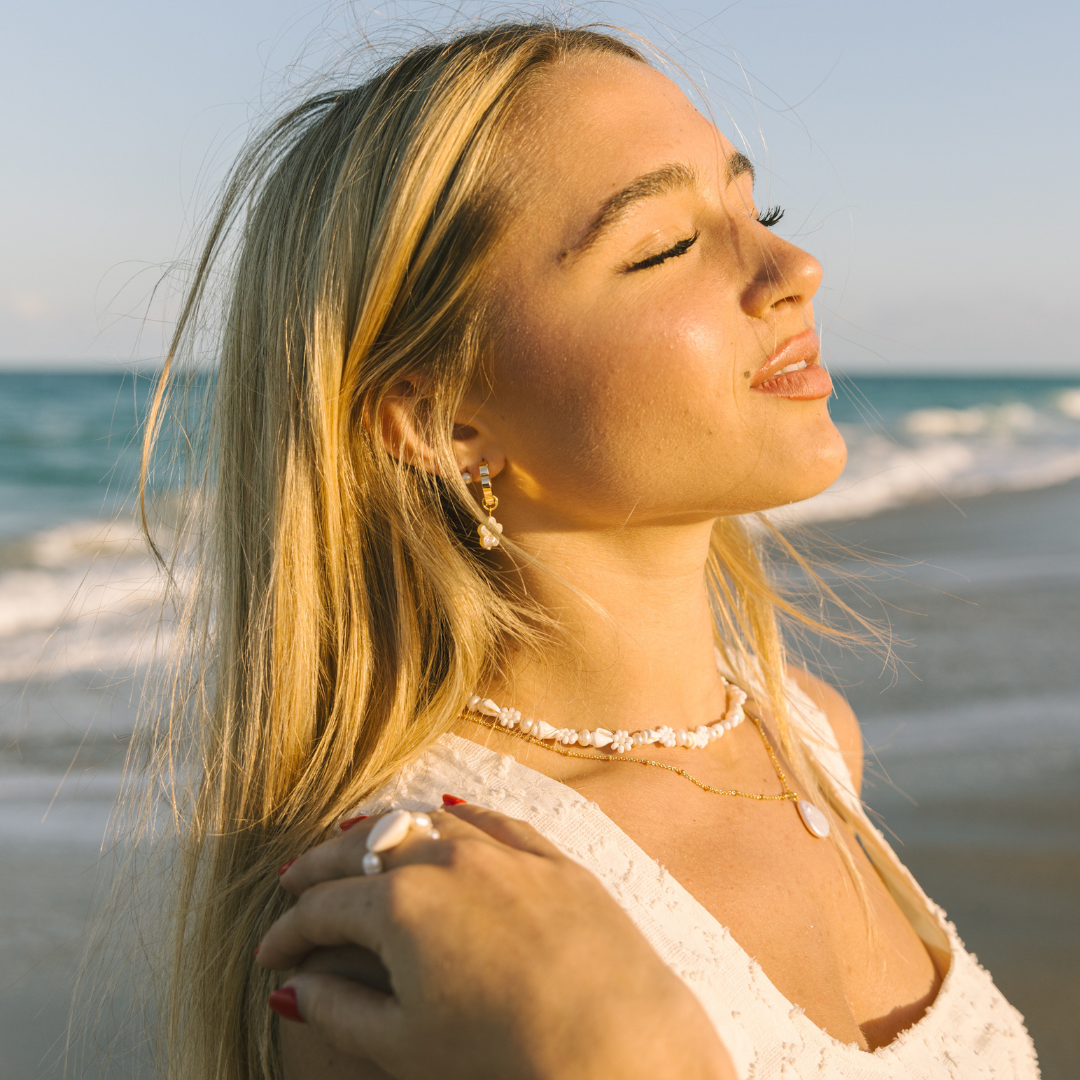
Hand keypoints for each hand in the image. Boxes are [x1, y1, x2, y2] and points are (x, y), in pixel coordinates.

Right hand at [257, 803, 734, 1079]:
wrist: (620, 1045)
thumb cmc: (505, 1056)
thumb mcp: (404, 1044)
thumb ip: (339, 1009)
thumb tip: (294, 990)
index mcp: (400, 903)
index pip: (323, 909)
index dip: (288, 932)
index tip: (270, 953)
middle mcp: (447, 858)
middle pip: (365, 848)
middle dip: (321, 866)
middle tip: (292, 880)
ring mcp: (504, 851)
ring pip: (426, 821)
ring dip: (383, 833)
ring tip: (357, 843)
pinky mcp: (552, 857)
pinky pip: (492, 821)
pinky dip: (457, 817)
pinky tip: (445, 814)